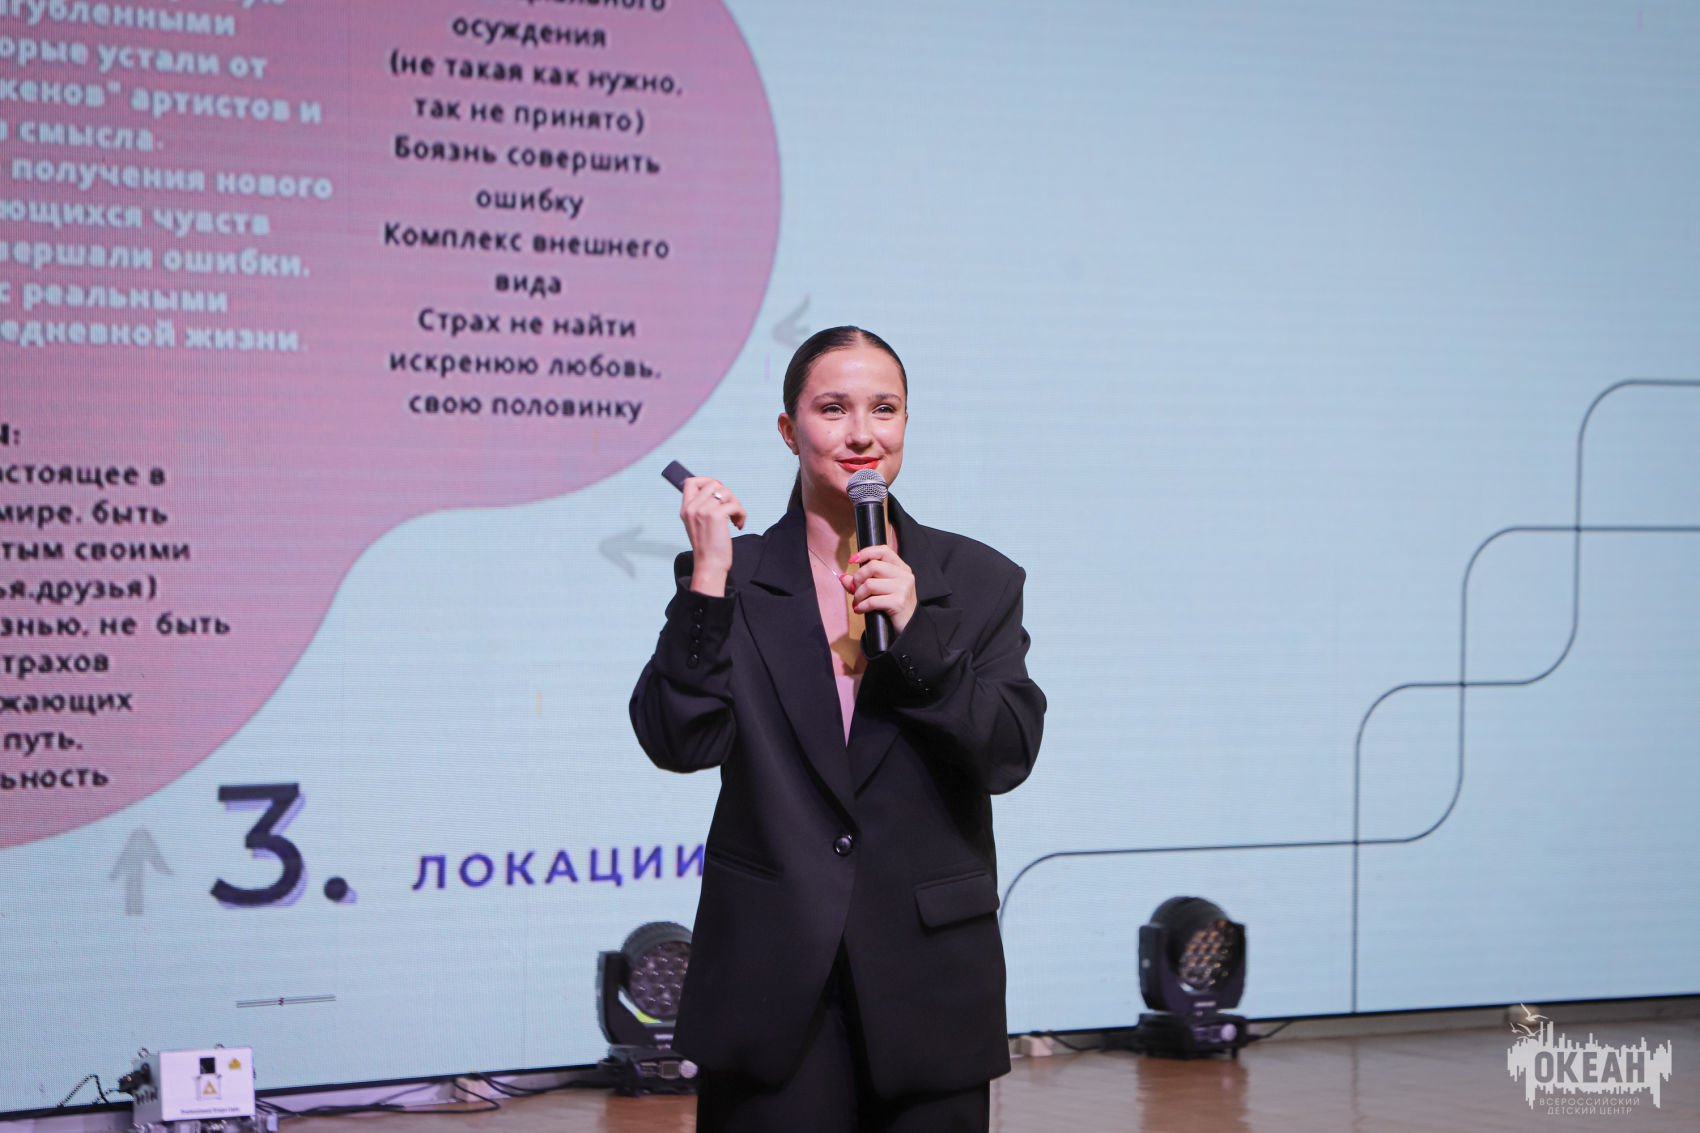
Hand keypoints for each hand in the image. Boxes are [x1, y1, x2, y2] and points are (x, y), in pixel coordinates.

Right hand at [680, 476, 745, 595]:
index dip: (707, 481)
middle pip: (714, 484)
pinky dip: (741, 514)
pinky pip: (734, 505)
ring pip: (726, 493)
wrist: (709, 565)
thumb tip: (718, 491)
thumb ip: (702, 508)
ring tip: (736, 519)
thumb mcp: (697, 525)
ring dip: (736, 505)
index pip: (691, 482)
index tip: (719, 493)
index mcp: (686, 509)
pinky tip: (738, 525)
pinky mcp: (715, 516)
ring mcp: (703, 511)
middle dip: (728, 495)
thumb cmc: (707, 548)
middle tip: (732, 510)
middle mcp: (692, 507)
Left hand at [840, 544, 917, 634]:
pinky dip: (862, 606)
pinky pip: (872, 600)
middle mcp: (904, 575)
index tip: (852, 560)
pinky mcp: (898, 602)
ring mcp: (903, 588)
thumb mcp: (880, 590)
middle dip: (858, 579)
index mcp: (901, 568)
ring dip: (858, 595)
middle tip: (855, 590)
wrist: (910, 626)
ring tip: (858, 602)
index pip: (883, 551)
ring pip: (870, 584)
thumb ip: (861, 581)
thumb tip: (843, 577)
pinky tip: (860, 610)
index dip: (866, 553)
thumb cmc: (894, 606)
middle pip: (873, 566)